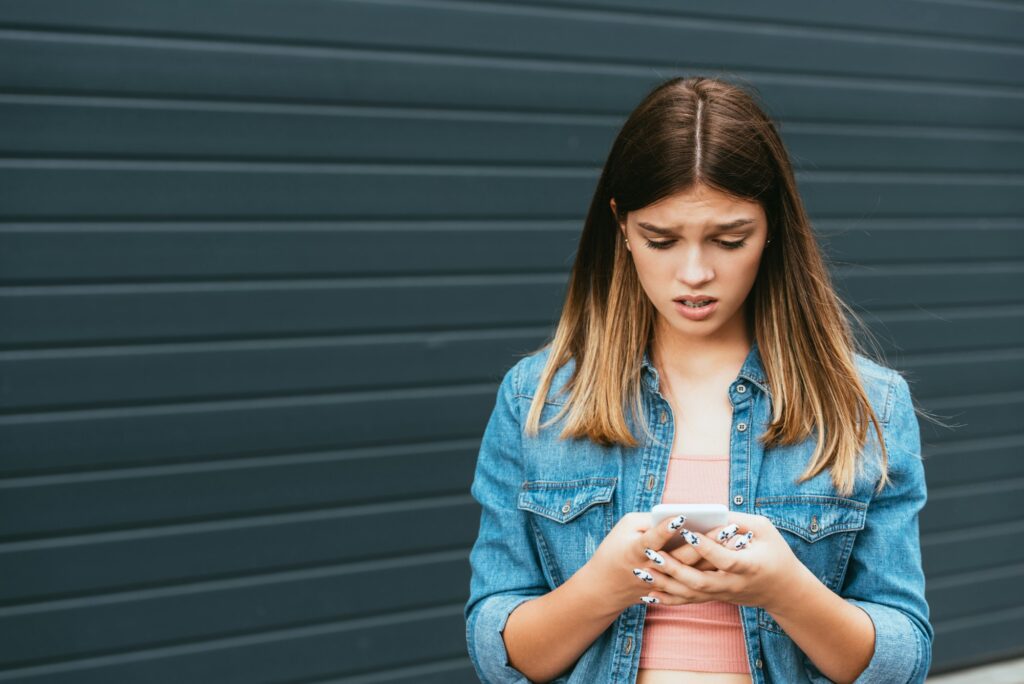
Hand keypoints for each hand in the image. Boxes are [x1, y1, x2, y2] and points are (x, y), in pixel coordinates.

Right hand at [584, 511, 728, 612]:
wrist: (606, 588)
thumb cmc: (615, 550)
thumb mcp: (624, 529)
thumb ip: (650, 520)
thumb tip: (682, 516)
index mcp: (634, 552)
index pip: (651, 541)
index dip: (665, 530)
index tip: (681, 517)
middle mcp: (651, 570)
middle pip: (681, 557)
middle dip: (705, 542)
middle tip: (726, 527)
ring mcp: (663, 583)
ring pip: (694, 572)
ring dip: (716, 557)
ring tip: (736, 542)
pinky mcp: (672, 590)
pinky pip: (697, 580)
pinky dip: (714, 569)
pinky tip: (731, 557)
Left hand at [630, 511, 808, 610]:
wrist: (784, 591)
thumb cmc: (776, 553)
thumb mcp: (766, 531)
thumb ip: (740, 520)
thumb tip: (711, 513)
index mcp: (749, 566)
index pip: (725, 559)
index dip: (707, 547)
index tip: (688, 532)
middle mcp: (734, 584)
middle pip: (701, 581)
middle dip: (674, 568)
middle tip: (652, 553)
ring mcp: (723, 594)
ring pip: (691, 594)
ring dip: (665, 584)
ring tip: (642, 570)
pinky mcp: (716, 598)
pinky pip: (689, 600)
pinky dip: (668, 598)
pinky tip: (648, 593)